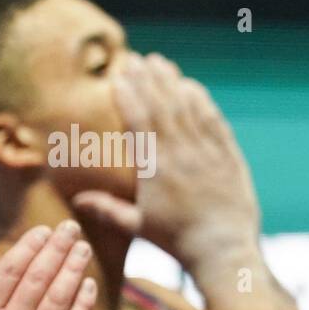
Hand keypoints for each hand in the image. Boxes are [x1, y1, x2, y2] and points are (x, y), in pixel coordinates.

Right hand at [0, 222, 96, 309]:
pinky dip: (83, 304)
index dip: (27, 249)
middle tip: (69, 228)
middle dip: (56, 249)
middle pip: (39, 278)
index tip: (40, 232)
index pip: (9, 273)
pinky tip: (89, 285)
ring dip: (74, 269)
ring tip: (82, 248)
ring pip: (60, 298)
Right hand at [74, 52, 260, 269]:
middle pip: (163, 106)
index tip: (119, 75)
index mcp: (155, 167)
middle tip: (138, 57)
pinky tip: (195, 88)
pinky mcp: (230, 158)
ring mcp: (209, 153)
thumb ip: (108, 210)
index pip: (138, 120)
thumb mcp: (139, 227)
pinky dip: (204, 102)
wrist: (224, 252)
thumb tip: (77, 202)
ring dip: (174, 83)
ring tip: (163, 64)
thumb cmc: (178, 242)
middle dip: (148, 79)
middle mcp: (182, 153)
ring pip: (189, 108)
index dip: (128, 94)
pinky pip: (215, 122)